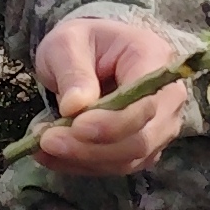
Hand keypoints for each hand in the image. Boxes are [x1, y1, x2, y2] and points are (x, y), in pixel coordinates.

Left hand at [32, 15, 194, 176]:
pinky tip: (51, 156)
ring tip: (41, 146)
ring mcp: (160, 127)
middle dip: (91, 147)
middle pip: (140, 139)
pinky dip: (81, 165)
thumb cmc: (82, 43)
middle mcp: (168, 98)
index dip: (112, 123)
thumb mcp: (67, 44)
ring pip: (128, 160)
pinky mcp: (144, 149)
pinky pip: (116, 166)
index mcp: (154, 59)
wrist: (91, 55)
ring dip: (82, 159)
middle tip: (47, 141)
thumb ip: (73, 72)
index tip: (75, 125)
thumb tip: (74, 107)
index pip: (145, 103)